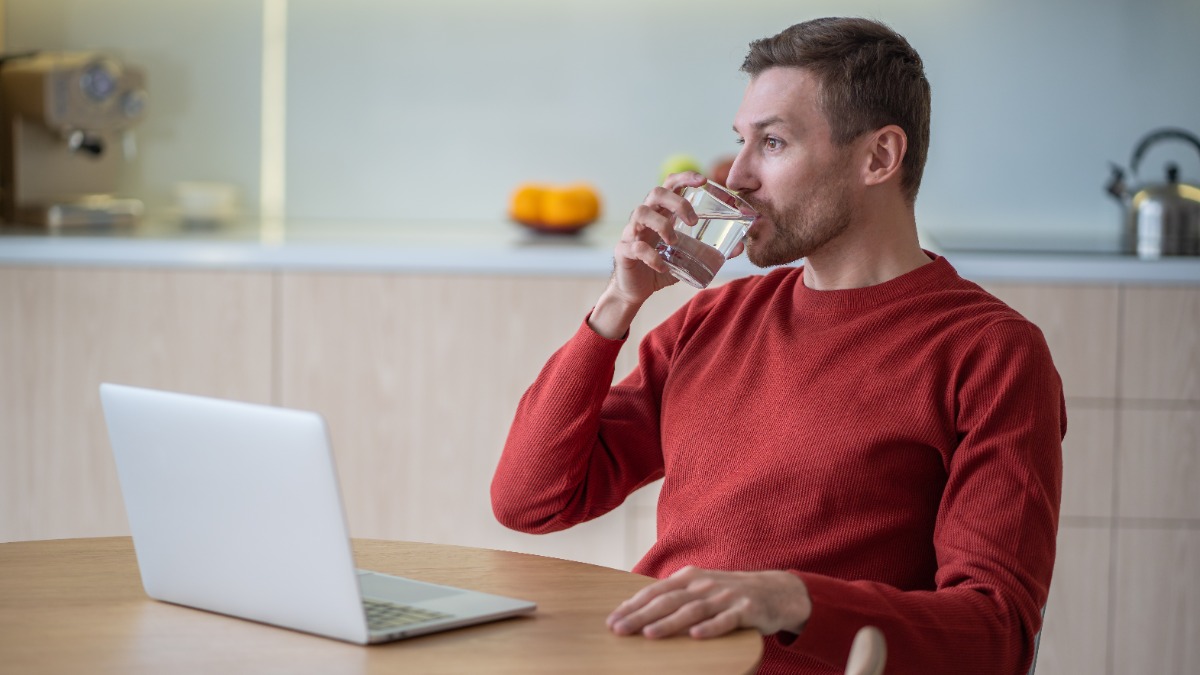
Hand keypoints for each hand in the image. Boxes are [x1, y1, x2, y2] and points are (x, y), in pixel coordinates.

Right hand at [587, 172, 707, 338]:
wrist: (636, 290)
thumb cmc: (662, 266)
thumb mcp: (688, 256)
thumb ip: (710, 250)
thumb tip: (739, 247)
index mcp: (661, 213)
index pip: (670, 185)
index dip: (684, 177)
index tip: (703, 180)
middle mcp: (645, 218)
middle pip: (655, 193)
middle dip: (676, 202)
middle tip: (693, 221)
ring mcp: (631, 232)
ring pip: (640, 213)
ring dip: (661, 224)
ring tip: (674, 241)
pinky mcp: (623, 251)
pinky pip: (634, 246)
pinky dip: (652, 256)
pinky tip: (663, 266)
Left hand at [605, 566, 811, 639]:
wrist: (775, 591)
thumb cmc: (729, 593)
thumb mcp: (700, 588)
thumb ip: (674, 596)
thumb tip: (638, 609)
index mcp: (690, 578)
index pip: (655, 592)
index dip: (632, 605)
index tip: (612, 620)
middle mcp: (705, 584)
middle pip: (668, 601)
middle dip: (641, 615)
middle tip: (619, 629)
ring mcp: (725, 596)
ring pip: (692, 610)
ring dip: (669, 622)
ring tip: (649, 634)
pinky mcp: (746, 610)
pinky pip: (726, 621)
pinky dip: (710, 628)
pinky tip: (696, 636)